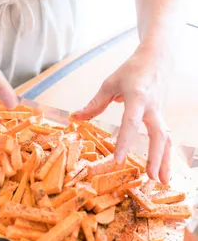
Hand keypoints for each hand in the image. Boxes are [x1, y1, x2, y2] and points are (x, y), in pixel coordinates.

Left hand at [72, 44, 171, 183]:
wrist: (157, 58)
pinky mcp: (162, 115)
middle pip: (159, 134)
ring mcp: (160, 112)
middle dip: (155, 157)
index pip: (131, 122)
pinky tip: (161, 165)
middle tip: (150, 179)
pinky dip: (164, 152)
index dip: (125, 141)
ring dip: (165, 160)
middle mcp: (152, 107)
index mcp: (138, 97)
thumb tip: (75, 118)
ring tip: (161, 181)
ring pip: (166, 138)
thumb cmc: (131, 70)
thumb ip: (94, 104)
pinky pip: (165, 136)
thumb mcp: (109, 84)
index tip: (119, 160)